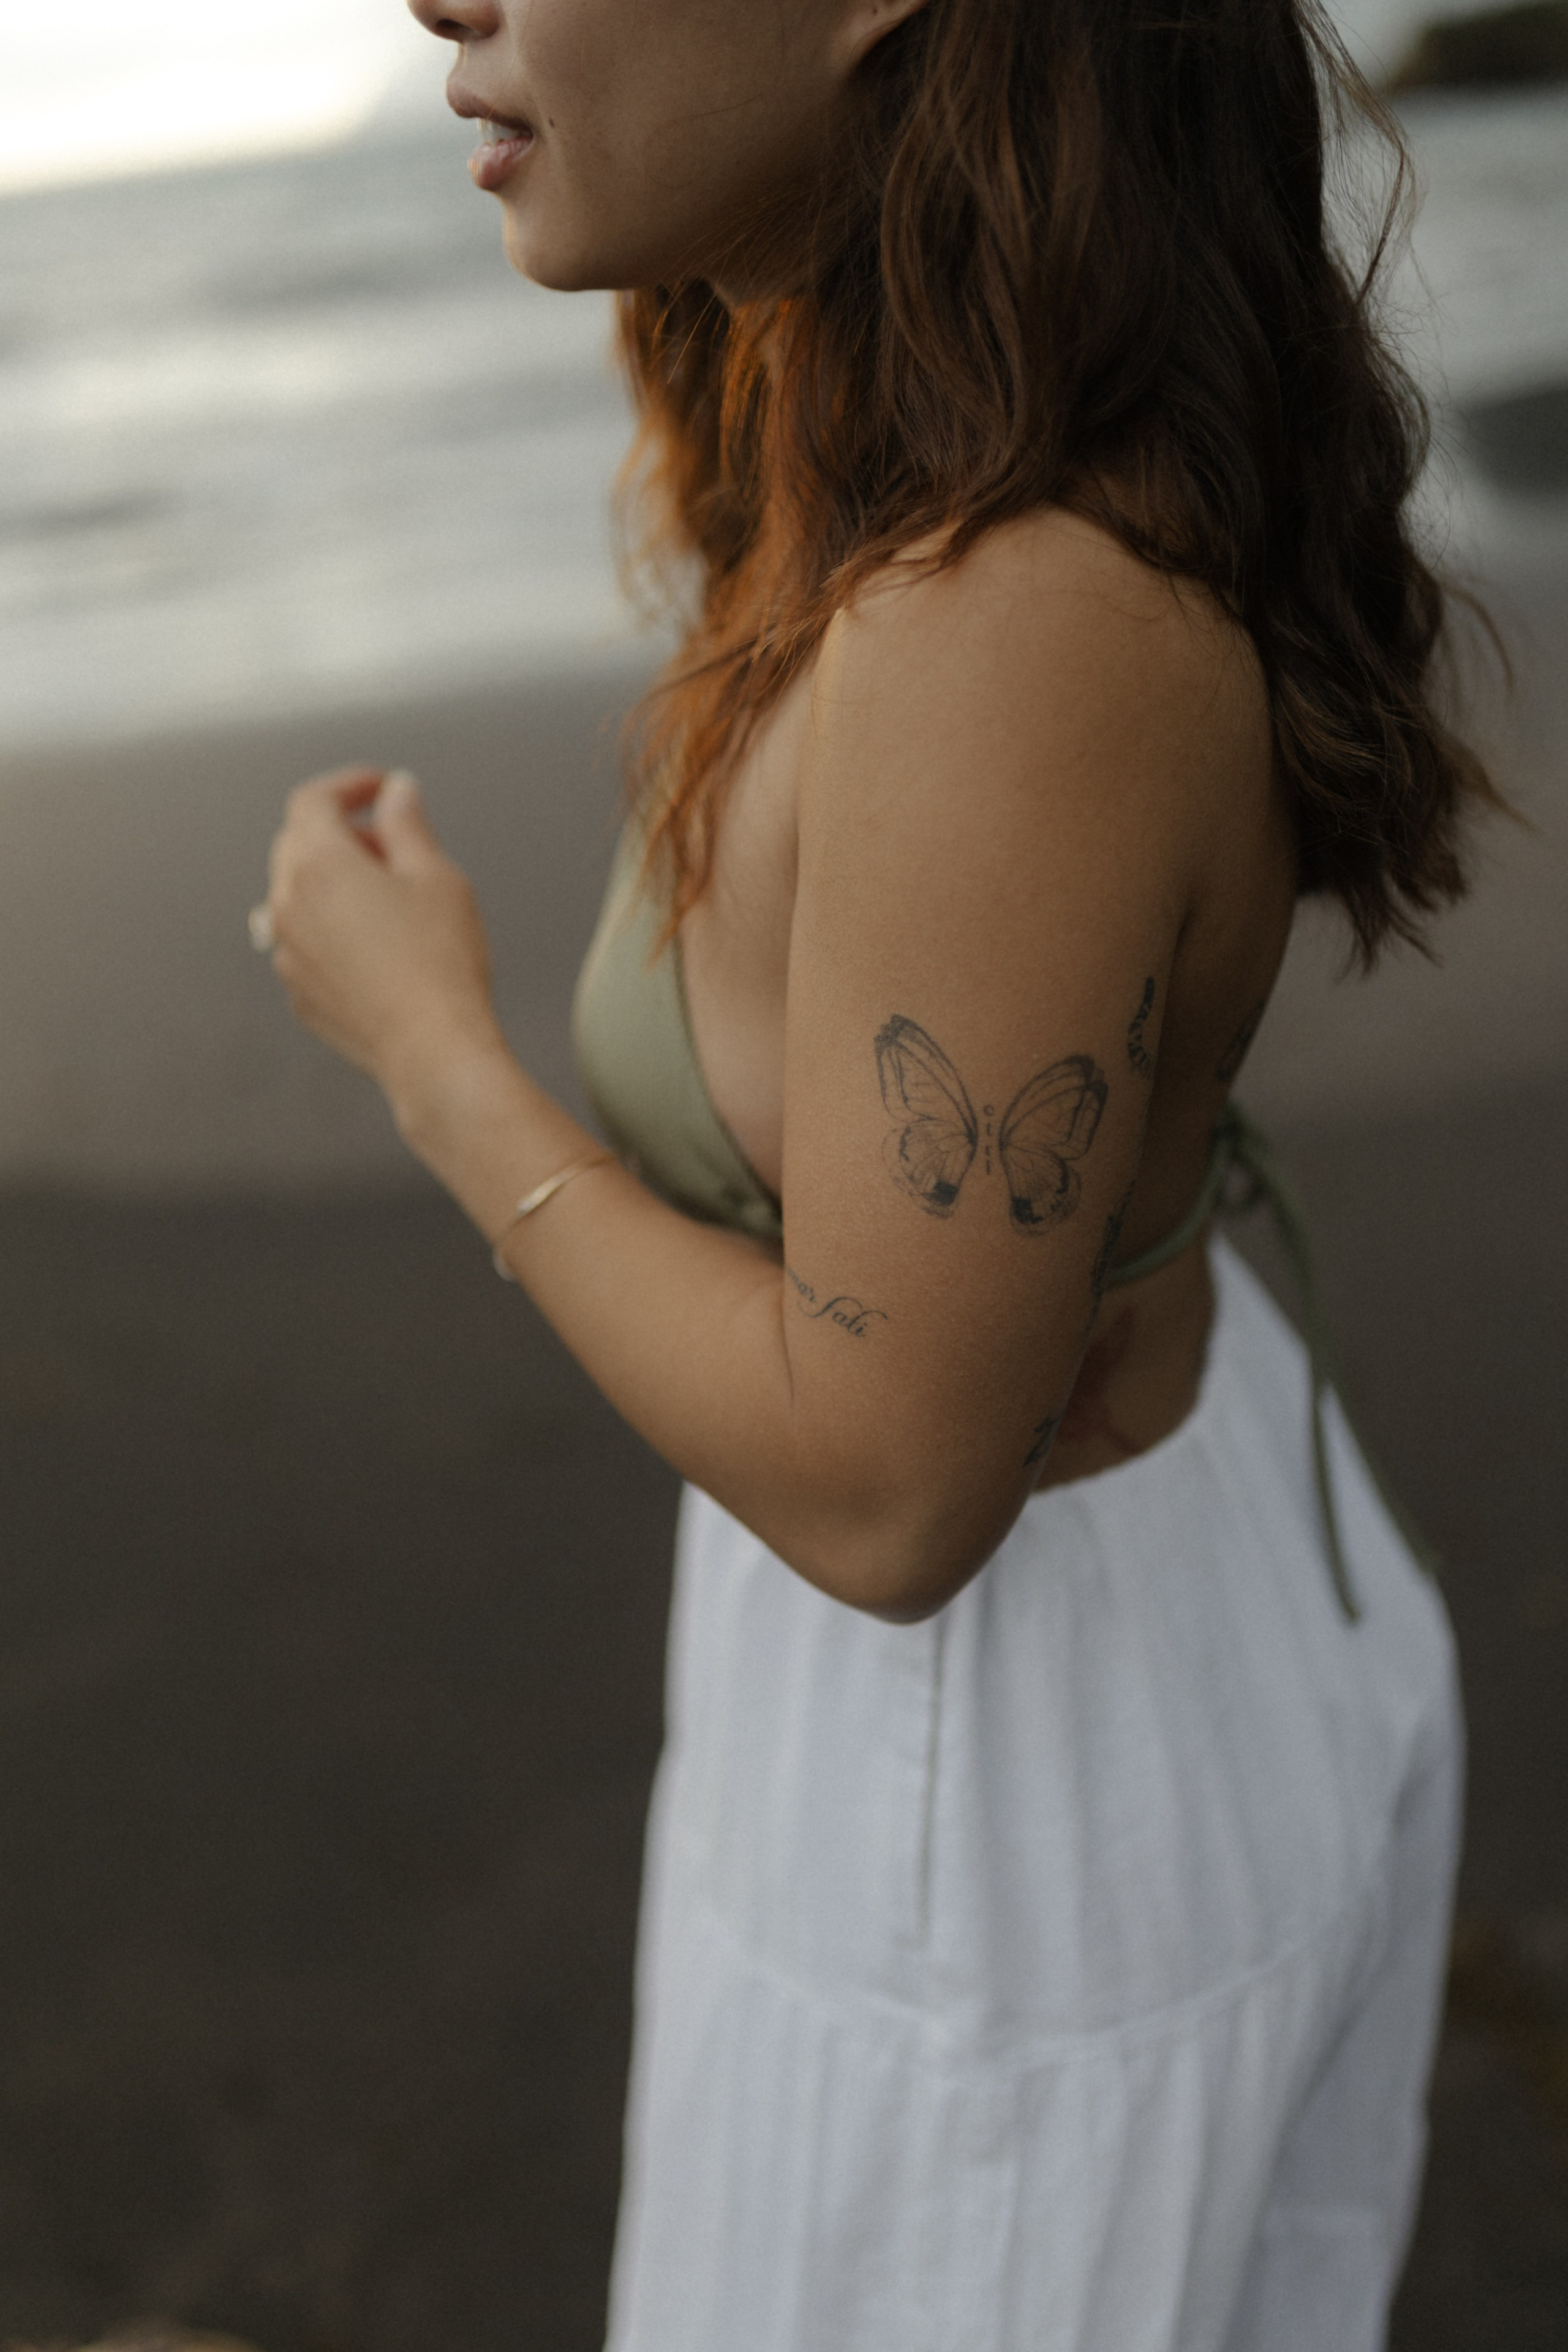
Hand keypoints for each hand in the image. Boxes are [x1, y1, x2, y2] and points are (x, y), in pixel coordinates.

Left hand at [262, 766, 502, 1096]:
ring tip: (391, 898)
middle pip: (298, 844)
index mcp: (318, 864)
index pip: (314, 801)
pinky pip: (305, 941)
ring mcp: (286, 952)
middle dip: (342, 832)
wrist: (432, 1050)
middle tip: (393, 843)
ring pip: (297, 895)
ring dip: (334, 882)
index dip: (349, 785)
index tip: (381, 787)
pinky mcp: (299, 992)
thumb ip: (408, 824)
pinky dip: (332, 927)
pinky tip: (379, 945)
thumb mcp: (436, 876)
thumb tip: (397, 793)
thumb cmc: (440, 962)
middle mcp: (286, 905)